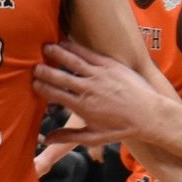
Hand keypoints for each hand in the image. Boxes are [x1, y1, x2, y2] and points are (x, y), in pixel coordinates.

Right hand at [34, 41, 157, 141]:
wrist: (149, 115)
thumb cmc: (122, 128)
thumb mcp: (94, 137)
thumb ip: (68, 136)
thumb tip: (46, 139)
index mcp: (82, 107)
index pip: (55, 94)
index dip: (41, 87)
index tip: (32, 82)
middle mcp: (88, 89)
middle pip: (59, 76)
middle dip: (44, 69)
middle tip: (33, 65)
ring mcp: (99, 75)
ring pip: (72, 61)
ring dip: (56, 53)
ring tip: (45, 47)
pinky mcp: (109, 65)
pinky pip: (88, 53)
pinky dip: (75, 47)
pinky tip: (65, 42)